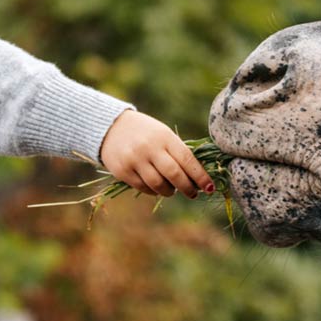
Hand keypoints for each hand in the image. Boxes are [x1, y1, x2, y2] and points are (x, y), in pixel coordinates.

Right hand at [99, 110, 216, 197]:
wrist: (110, 127)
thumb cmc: (145, 133)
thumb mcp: (163, 135)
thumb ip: (177, 152)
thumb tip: (198, 178)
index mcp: (164, 137)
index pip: (187, 159)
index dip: (200, 176)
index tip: (210, 187)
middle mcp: (150, 148)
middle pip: (174, 175)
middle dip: (187, 188)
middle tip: (193, 194)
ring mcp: (135, 160)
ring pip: (159, 185)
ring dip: (170, 192)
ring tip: (173, 190)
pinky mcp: (123, 171)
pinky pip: (144, 188)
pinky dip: (154, 191)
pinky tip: (156, 188)